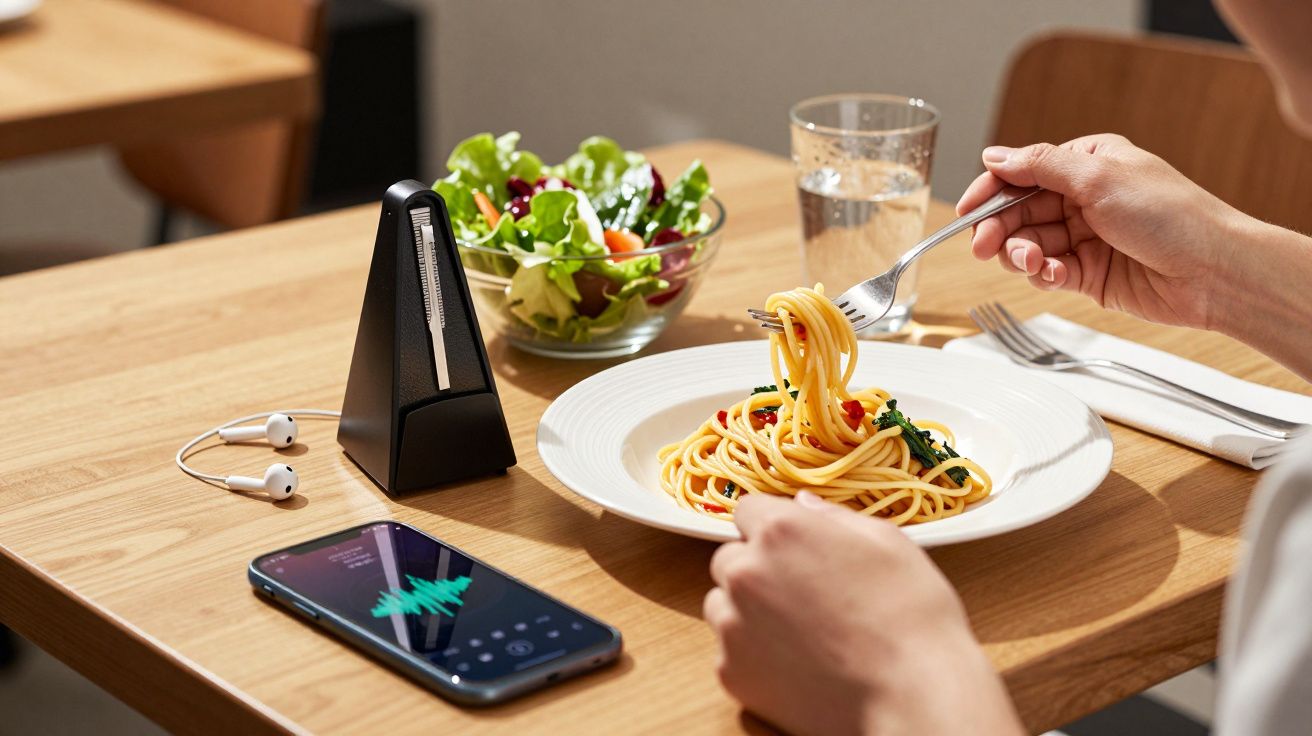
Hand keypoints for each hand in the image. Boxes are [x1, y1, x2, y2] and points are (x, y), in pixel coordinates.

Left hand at [705, 492, 1021, 735]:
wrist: (912, 696)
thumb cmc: (911, 617)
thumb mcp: (888, 544)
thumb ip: (834, 517)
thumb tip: (803, 504)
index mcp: (781, 531)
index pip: (748, 510)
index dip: (772, 527)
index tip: (794, 546)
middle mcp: (746, 573)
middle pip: (730, 558)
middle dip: (757, 568)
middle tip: (802, 592)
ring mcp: (733, 625)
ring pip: (723, 605)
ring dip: (748, 611)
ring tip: (801, 631)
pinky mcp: (733, 672)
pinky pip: (730, 651)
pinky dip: (754, 655)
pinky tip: (798, 663)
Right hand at [957, 134, 1250, 329]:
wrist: (1213, 271)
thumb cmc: (1170, 215)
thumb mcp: (1098, 177)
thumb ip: (1039, 166)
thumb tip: (994, 154)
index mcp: (1085, 164)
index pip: (1021, 173)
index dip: (989, 192)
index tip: (965, 211)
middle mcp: (1082, 198)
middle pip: (1018, 212)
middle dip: (1000, 230)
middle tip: (983, 246)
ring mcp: (1084, 237)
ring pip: (1028, 245)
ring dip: (1022, 254)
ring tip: (1034, 263)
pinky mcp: (1088, 274)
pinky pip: (1047, 272)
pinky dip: (1044, 274)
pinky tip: (1055, 275)